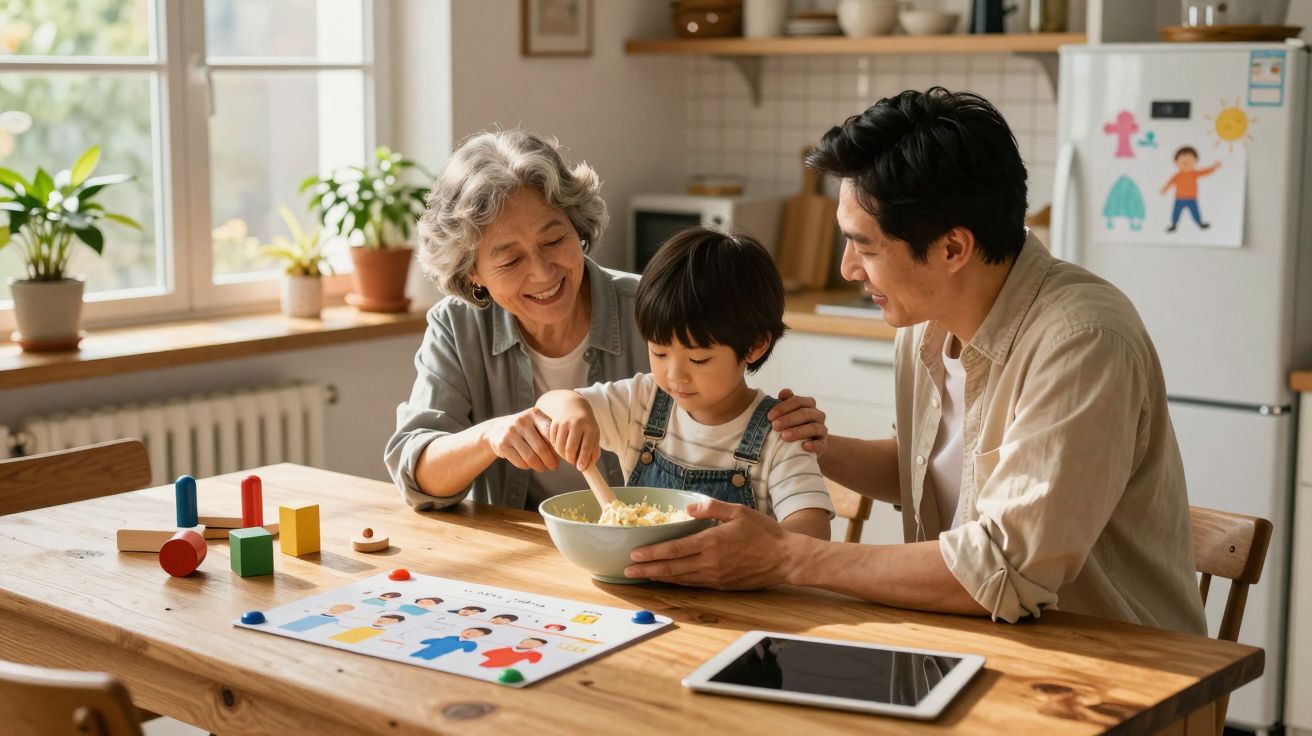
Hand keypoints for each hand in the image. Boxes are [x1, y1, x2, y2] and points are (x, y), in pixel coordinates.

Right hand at [480, 408, 557, 471]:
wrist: (497, 429)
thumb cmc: (525, 429)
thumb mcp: (536, 424)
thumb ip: (549, 433)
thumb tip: (564, 452)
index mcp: (534, 414)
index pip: (550, 432)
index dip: (557, 446)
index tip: (561, 455)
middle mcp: (522, 421)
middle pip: (541, 448)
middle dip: (550, 461)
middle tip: (554, 467)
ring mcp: (510, 432)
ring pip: (530, 457)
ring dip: (539, 466)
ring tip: (542, 468)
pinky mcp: (502, 444)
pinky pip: (520, 462)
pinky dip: (527, 466)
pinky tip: (529, 465)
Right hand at [546, 403, 600, 470]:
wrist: (572, 404)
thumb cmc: (585, 422)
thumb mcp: (594, 432)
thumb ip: (594, 448)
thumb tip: (589, 464)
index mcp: (589, 426)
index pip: (586, 447)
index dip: (583, 459)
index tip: (581, 468)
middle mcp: (576, 423)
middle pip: (570, 448)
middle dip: (571, 460)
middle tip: (573, 462)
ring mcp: (564, 423)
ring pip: (559, 447)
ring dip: (563, 455)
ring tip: (568, 456)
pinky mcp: (554, 423)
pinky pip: (552, 442)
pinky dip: (556, 448)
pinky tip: (561, 447)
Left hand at [625, 499, 804, 588]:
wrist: (786, 559)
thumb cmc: (765, 533)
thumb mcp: (738, 511)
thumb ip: (712, 507)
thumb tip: (689, 508)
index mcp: (711, 542)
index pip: (674, 550)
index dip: (652, 553)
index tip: (634, 554)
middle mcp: (710, 563)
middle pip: (671, 569)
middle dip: (647, 570)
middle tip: (628, 570)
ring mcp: (715, 577)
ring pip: (680, 579)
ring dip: (658, 578)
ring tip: (642, 576)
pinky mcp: (722, 585)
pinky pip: (693, 584)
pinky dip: (676, 582)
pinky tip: (668, 579)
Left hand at [767, 388, 828, 454]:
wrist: (808, 443)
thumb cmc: (795, 424)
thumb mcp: (789, 412)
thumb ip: (786, 402)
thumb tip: (783, 393)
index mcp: (809, 404)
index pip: (797, 401)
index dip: (783, 407)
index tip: (770, 416)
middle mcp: (817, 415)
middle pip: (805, 413)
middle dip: (788, 419)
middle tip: (774, 425)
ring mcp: (822, 429)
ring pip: (814, 428)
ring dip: (798, 431)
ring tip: (784, 436)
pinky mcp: (824, 444)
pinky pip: (821, 444)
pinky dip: (813, 445)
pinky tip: (803, 446)